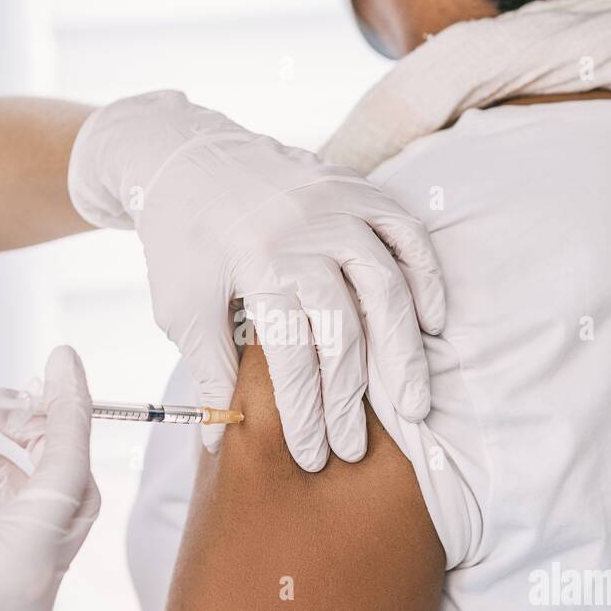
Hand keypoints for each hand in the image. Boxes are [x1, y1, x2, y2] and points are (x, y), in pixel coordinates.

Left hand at [68, 90, 445, 471]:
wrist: (180, 155)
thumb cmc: (179, 239)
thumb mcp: (180, 307)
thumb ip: (210, 371)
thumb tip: (221, 442)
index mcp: (258, 264)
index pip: (294, 357)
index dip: (306, 413)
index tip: (315, 455)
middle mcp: (304, 234)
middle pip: (345, 331)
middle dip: (351, 399)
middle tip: (357, 448)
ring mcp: (336, 207)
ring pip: (386, 287)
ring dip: (402, 352)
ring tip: (412, 404)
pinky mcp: (354, 188)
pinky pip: (406, 233)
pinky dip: (425, 277)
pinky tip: (430, 324)